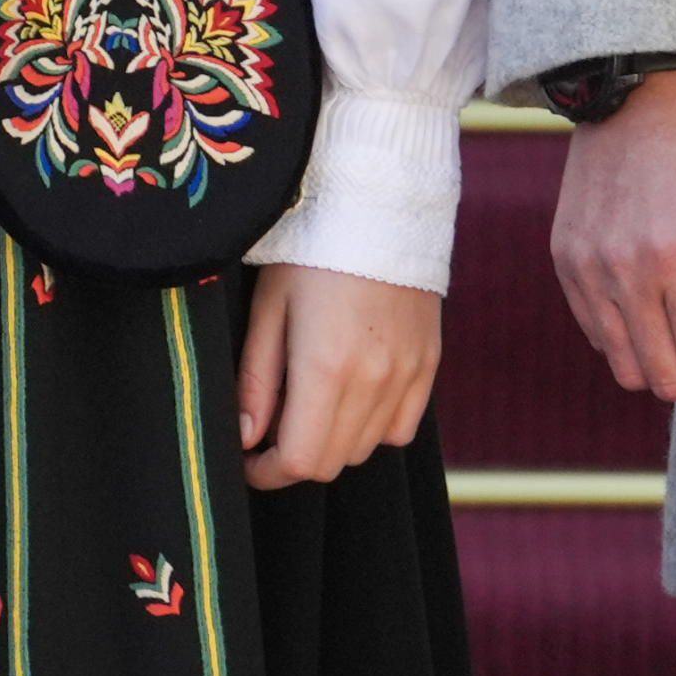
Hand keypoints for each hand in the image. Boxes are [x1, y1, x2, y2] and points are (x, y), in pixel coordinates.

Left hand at [236, 265, 442, 488]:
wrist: (380, 203)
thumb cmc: (309, 248)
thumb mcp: (269, 307)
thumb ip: (256, 380)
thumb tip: (246, 438)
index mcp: (327, 369)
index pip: (300, 462)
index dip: (267, 472)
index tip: (248, 459)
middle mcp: (375, 381)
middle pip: (333, 462)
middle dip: (295, 457)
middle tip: (271, 427)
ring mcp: (409, 375)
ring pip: (367, 448)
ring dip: (332, 441)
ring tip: (308, 401)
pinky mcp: (429, 365)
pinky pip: (401, 427)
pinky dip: (373, 426)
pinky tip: (352, 393)